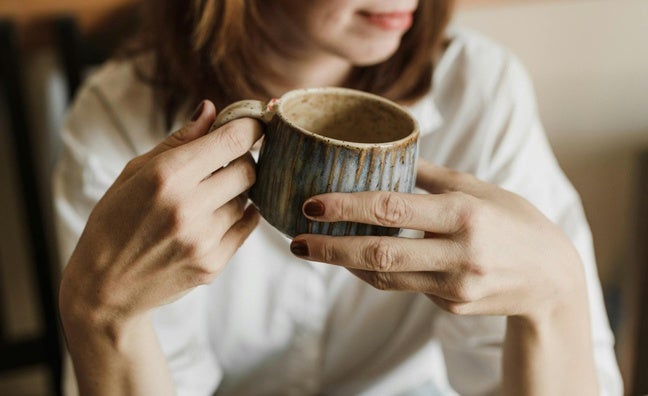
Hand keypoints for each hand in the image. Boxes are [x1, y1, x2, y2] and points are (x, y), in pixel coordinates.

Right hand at [59, 100, 261, 336]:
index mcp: (166, 175)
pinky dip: (240, 215)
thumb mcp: (134, 172)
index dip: (251, 127)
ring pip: (249, 198)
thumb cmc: (114, 221)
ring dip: (237, 191)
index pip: (232, 140)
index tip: (253, 124)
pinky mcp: (214, 263)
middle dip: (243, 159)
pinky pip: (247, 226)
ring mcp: (204, 239)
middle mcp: (189, 206)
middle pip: (249, 168)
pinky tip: (216, 215)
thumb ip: (178, 140)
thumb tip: (210, 109)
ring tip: (208, 196)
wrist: (105, 287)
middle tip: (225, 163)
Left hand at [289, 160, 586, 321]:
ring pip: (386, 277)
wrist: (552, 279)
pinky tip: (357, 260)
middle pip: (380, 253)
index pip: (393, 209)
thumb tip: (389, 154)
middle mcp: (459, 253)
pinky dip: (377, 273)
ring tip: (314, 250)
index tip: (312, 204)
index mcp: (464, 214)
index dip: (347, 207)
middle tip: (295, 242)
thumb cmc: (515, 221)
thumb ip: (433, 176)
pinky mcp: (451, 306)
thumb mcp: (480, 189)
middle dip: (331, 249)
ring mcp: (455, 286)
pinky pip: (404, 288)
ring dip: (345, 264)